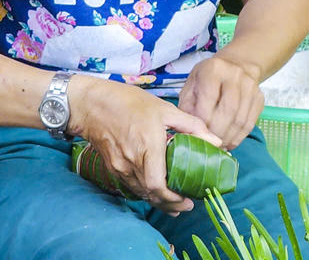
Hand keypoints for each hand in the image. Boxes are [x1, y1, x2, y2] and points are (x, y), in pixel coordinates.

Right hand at [67, 76, 223, 213]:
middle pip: (150, 194)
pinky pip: (131, 186)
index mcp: (147, 146)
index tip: (188, 200)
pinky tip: (156, 191)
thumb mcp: (165, 109)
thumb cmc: (129, 103)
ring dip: (158, 200)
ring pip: (140, 193)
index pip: (156, 184)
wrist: (92, 104)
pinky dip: (145, 192)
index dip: (172, 197)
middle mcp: (131, 161)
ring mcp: (119, 167)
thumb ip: (192, 126)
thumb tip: (216, 141)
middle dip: (169, 204)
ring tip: (175, 202)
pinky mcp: (112, 168)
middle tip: (186, 205)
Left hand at [178, 54, 263, 149]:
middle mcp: (235, 75)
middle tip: (208, 146)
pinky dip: (238, 137)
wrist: (236, 65)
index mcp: (213, 69)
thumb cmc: (207, 79)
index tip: (197, 135)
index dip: (202, 121)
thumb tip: (188, 132)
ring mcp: (250, 86)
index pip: (209, 99)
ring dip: (228, 138)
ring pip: (240, 120)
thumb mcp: (191, 85)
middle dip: (216, 133)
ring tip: (217, 147)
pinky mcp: (260, 98)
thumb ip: (187, 107)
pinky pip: (250, 124)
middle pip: (228, 111)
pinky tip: (228, 143)